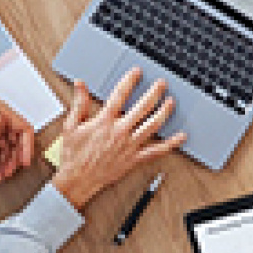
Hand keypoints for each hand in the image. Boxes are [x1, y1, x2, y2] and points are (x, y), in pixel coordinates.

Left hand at [0, 72, 33, 181]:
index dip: (26, 146)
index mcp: (1, 111)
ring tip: (0, 176)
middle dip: (14, 159)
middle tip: (8, 173)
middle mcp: (0, 120)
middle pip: (16, 142)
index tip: (24, 162)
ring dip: (5, 163)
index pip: (23, 129)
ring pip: (5, 149)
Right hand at [52, 69, 185, 209]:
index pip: (120, 95)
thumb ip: (78, 103)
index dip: (130, 80)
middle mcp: (120, 131)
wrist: (77, 180)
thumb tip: (80, 84)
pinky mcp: (134, 159)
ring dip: (164, 112)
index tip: (137, 72)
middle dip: (154, 93)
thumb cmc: (74, 155)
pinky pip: (156, 151)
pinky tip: (181, 137)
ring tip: (171, 102)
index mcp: (104, 121)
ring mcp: (129, 146)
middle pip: (142, 107)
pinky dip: (171, 144)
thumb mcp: (71, 126)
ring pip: (152, 125)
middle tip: (162, 84)